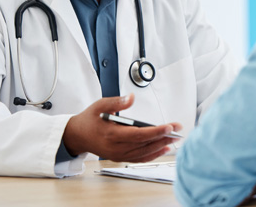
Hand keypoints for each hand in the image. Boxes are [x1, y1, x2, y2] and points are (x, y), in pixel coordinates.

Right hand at [62, 93, 181, 161]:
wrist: (77, 135)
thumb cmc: (89, 119)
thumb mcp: (100, 105)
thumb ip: (117, 102)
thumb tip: (131, 98)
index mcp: (111, 134)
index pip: (138, 134)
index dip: (155, 131)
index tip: (169, 127)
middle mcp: (116, 147)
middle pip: (144, 144)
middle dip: (163, 137)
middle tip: (178, 130)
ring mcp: (118, 155)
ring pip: (144, 153)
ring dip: (161, 146)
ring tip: (175, 138)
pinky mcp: (120, 157)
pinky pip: (140, 158)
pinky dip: (153, 155)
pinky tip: (164, 148)